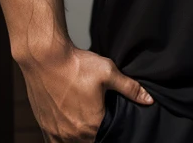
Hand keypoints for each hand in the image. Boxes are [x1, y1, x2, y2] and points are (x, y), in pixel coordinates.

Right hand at [18, 40, 154, 141]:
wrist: (45, 58)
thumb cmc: (75, 65)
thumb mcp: (108, 72)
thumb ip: (130, 88)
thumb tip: (148, 99)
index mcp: (91, 125)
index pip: (107, 138)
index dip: (110, 130)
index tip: (108, 119)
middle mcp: (73, 135)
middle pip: (90, 141)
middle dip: (95, 132)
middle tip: (96, 115)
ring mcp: (56, 133)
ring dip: (78, 135)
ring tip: (82, 118)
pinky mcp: (44, 127)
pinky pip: (55, 142)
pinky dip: (62, 137)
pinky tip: (67, 124)